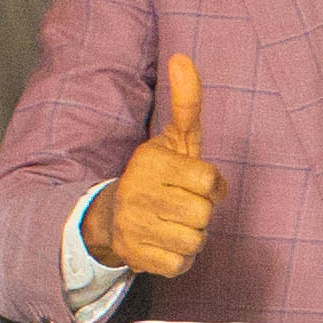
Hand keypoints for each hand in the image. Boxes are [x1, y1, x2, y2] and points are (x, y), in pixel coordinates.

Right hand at [85, 53, 224, 277]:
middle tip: (183, 205)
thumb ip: (186, 102)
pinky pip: (181, 264)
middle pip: (204, 214)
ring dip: (192, 235)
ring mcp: (134, 226)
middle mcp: (138, 193)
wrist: (112, 217)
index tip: (196, 182)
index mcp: (151, 162)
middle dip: (201, 212)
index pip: (209, 180)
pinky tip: (165, 242)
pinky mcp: (136, 256)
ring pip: (195, 240)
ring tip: (173, 223)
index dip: (211, 185)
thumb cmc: (158, 175)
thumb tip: (182, 57)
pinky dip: (181, 258)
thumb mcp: (174, 138)